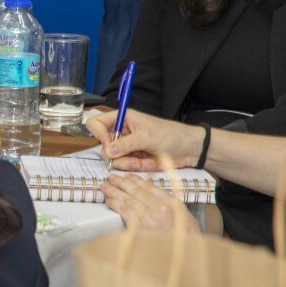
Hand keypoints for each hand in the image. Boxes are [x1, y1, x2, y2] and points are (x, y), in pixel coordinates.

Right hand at [85, 106, 204, 170]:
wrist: (189, 149)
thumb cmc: (171, 135)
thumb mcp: (147, 137)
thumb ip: (126, 144)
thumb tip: (107, 151)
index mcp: (122, 119)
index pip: (96, 123)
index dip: (98, 134)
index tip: (108, 144)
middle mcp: (121, 132)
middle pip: (102, 145)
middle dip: (115, 154)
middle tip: (130, 156)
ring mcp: (126, 147)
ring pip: (113, 159)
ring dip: (127, 163)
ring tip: (143, 160)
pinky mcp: (133, 159)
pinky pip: (125, 166)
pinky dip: (135, 167)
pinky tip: (148, 162)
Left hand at [102, 173, 198, 235]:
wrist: (186, 251)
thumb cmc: (187, 236)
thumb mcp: (183, 214)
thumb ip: (169, 204)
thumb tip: (154, 196)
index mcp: (170, 202)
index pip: (149, 187)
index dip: (136, 180)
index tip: (127, 176)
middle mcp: (159, 206)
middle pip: (136, 191)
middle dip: (121, 183)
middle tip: (111, 178)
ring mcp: (149, 216)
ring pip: (128, 199)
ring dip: (114, 191)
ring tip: (105, 187)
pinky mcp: (140, 227)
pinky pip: (124, 212)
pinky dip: (115, 205)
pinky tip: (109, 201)